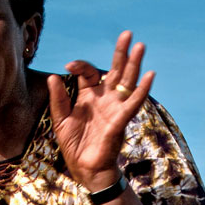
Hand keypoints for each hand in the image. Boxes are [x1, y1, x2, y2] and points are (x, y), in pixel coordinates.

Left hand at [46, 31, 153, 190]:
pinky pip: (133, 103)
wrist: (86, 170)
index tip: (68, 67)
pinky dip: (142, 90)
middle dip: (120, 53)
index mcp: (89, 96)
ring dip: (134, 64)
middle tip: (127, 33)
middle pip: (115, 71)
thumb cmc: (75, 146)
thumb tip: (54, 77)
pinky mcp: (120, 121)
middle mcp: (105, 99)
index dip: (80, 66)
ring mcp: (114, 109)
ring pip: (127, 82)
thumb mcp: (61, 121)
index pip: (89, 72)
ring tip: (140, 46)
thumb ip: (59, 100)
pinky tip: (150, 76)